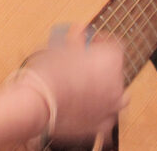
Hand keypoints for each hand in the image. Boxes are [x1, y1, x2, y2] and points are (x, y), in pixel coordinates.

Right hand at [17, 25, 127, 142]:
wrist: (39, 104)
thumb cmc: (48, 75)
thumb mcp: (61, 48)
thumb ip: (76, 39)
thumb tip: (79, 30)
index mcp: (111, 60)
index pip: (114, 45)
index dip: (100, 42)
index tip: (89, 42)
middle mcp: (117, 84)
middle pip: (115, 70)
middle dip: (101, 67)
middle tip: (83, 65)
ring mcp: (112, 107)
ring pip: (116, 95)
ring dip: (106, 90)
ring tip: (87, 87)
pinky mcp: (102, 125)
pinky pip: (107, 116)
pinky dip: (99, 111)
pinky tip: (86, 107)